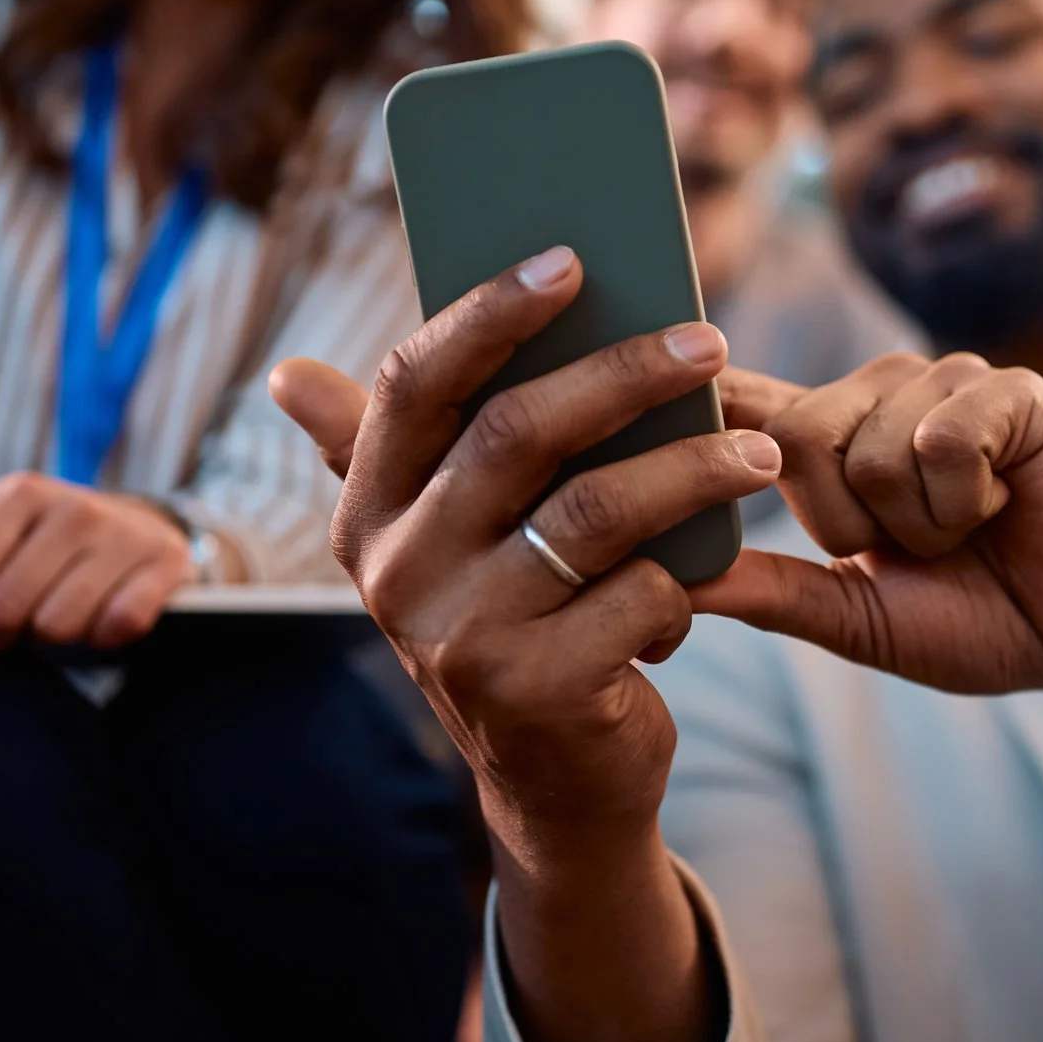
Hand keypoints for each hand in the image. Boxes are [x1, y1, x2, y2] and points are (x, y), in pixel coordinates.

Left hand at [0, 475, 194, 648]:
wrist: (143, 534)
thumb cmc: (43, 545)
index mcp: (17, 494)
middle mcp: (72, 508)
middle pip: (1, 610)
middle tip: (5, 632)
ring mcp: (122, 536)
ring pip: (58, 625)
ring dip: (51, 640)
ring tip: (54, 625)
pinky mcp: (165, 568)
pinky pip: (119, 625)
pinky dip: (104, 638)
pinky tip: (102, 625)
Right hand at [268, 245, 779, 841]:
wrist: (558, 782)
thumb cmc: (518, 621)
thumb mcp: (447, 543)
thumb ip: (390, 452)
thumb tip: (285, 376)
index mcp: (369, 512)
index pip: (414, 384)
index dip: (489, 313)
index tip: (570, 260)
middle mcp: (398, 572)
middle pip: (516, 431)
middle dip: (625, 376)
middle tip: (710, 343)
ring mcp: (460, 637)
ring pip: (594, 511)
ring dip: (690, 469)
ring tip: (758, 452)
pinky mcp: (534, 693)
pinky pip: (638, 595)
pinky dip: (685, 583)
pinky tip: (703, 582)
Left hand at [700, 355, 1042, 779]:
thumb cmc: (975, 620)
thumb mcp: (852, 616)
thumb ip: (767, 590)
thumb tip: (670, 575)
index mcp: (829, 441)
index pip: (737, 404)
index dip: (688, 398)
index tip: (624, 388)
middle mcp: (877, 394)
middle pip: (793, 436)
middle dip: (844, 523)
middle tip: (910, 547)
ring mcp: (942, 381)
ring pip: (870, 446)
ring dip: (919, 523)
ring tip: (967, 528)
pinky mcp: (1004, 387)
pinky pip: (941, 439)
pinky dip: (969, 499)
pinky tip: (1005, 502)